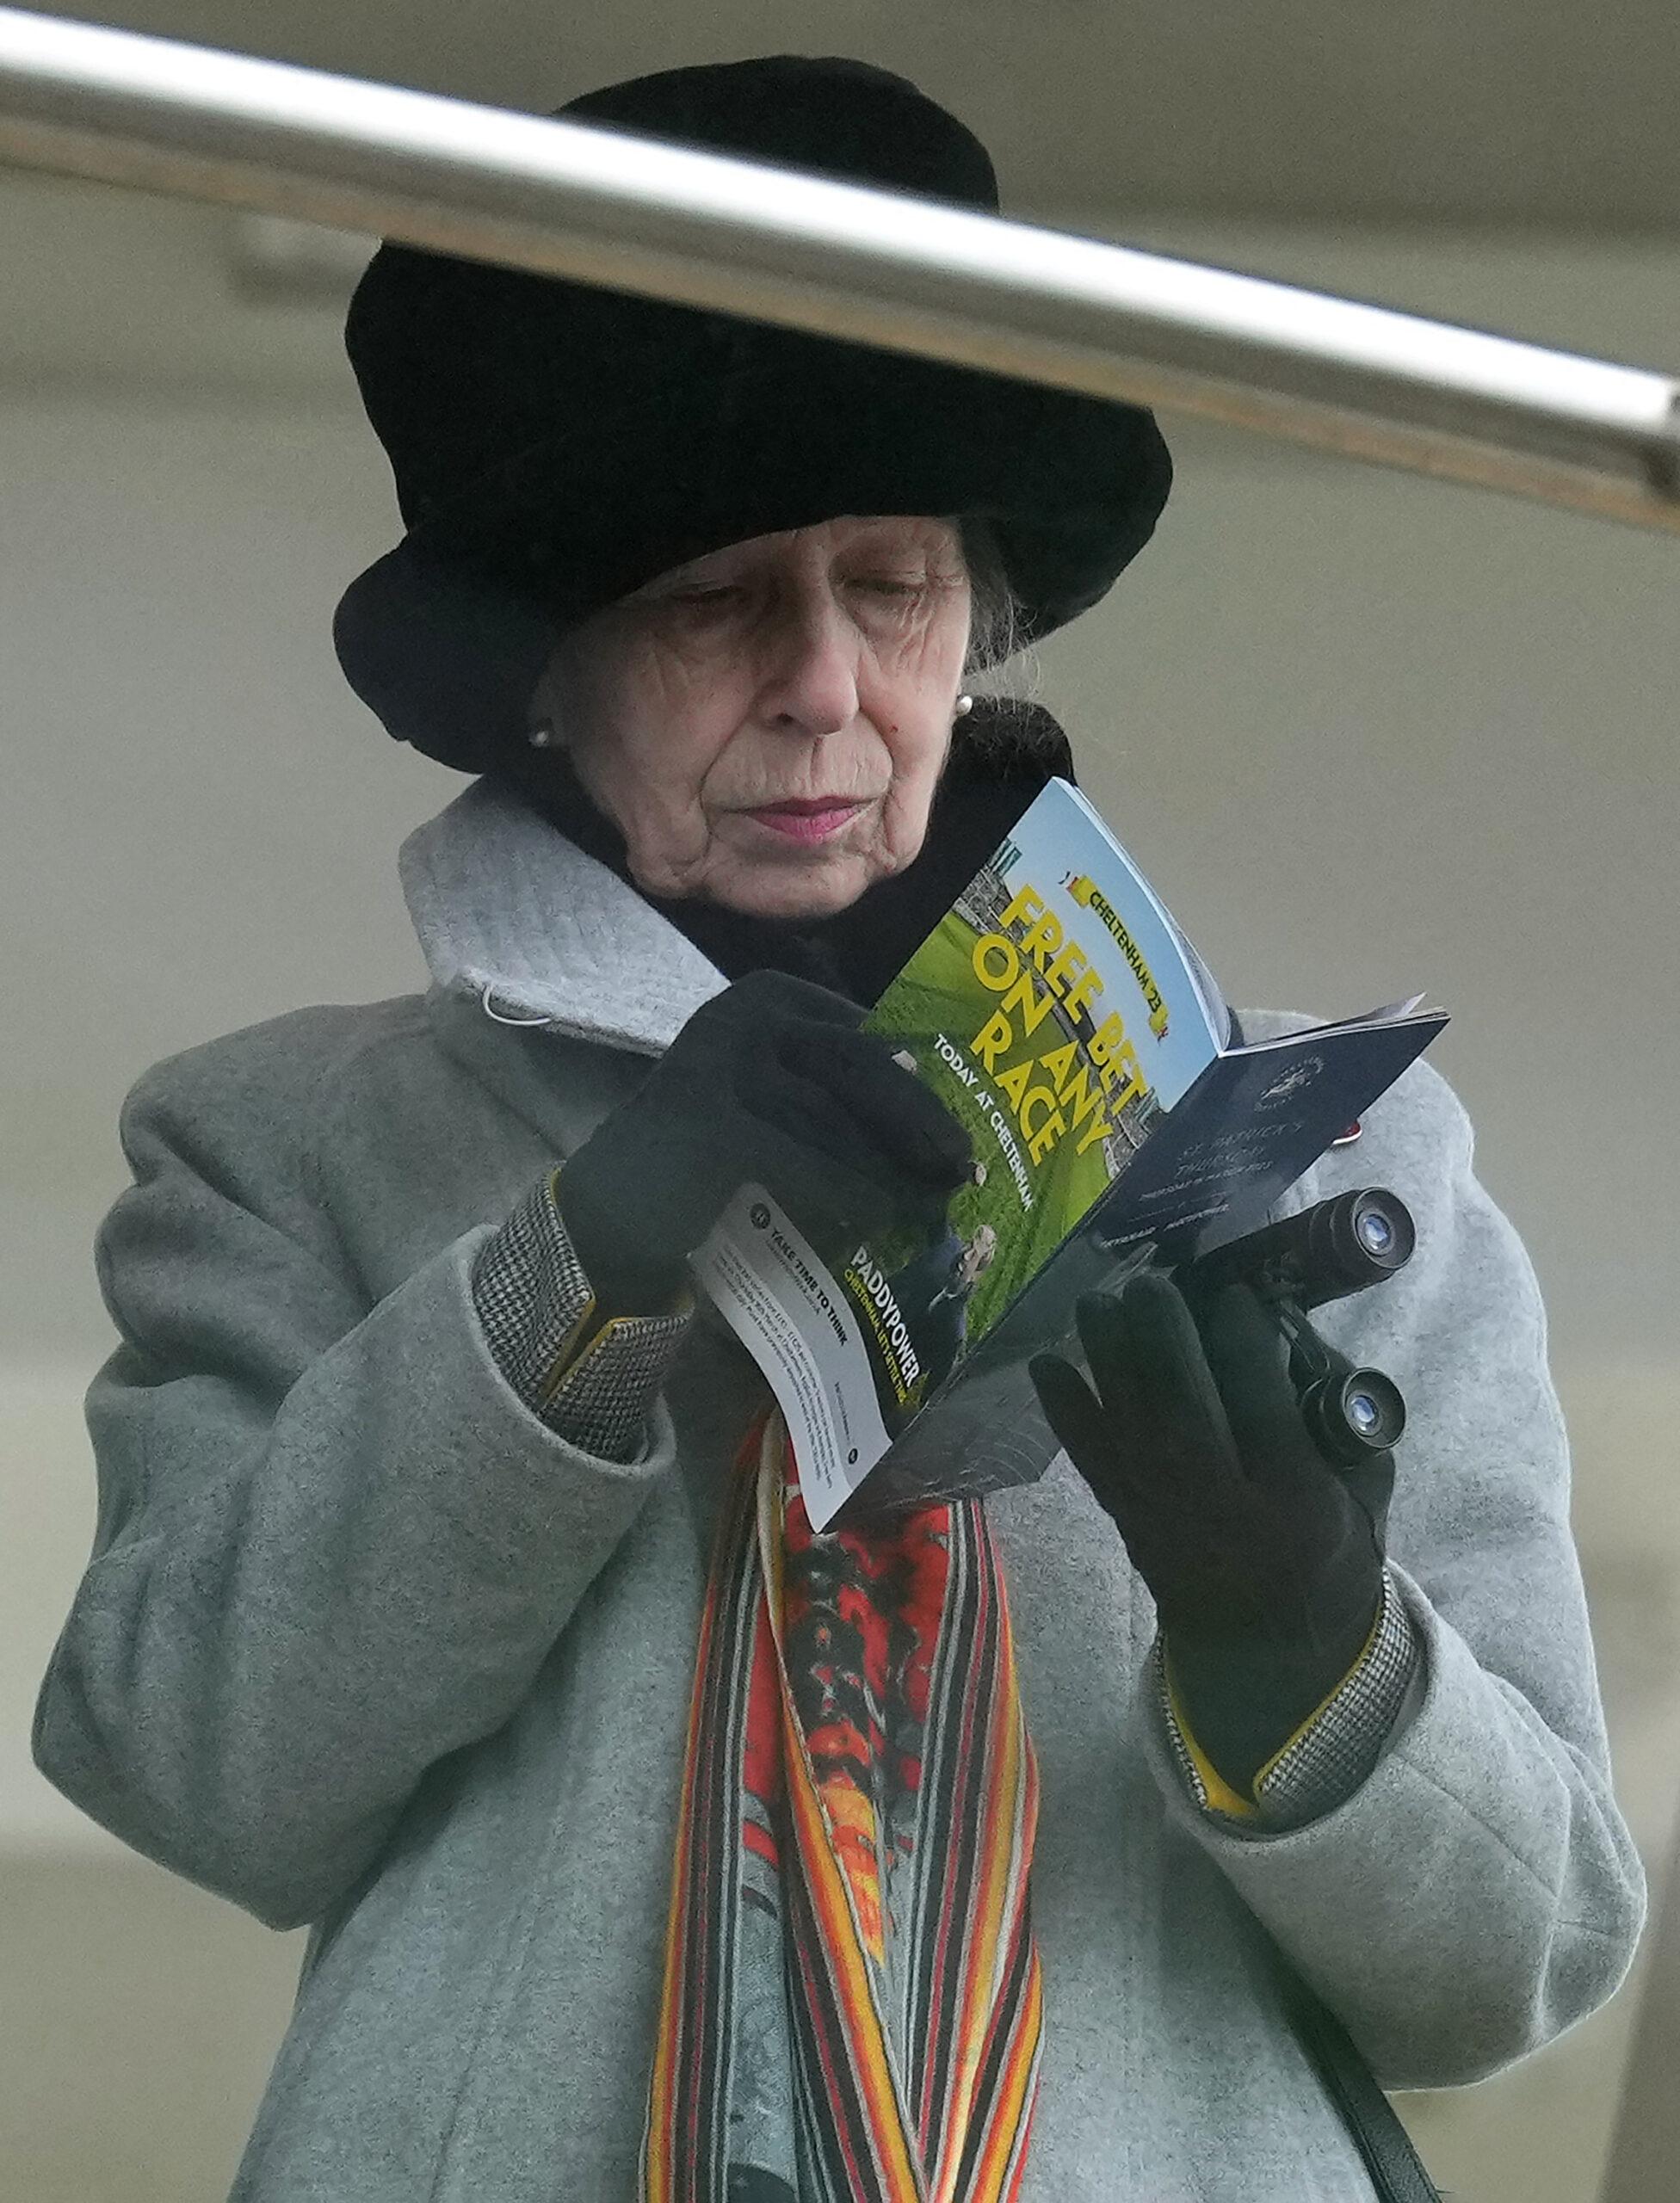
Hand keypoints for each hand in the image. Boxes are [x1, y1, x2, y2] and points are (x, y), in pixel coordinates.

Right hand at [558, 970, 972, 1316]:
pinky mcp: (705, 1125)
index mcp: (768, 998)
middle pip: (862, 1064)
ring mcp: (719, 1066)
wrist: (610, 1215)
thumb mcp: (777, 1102)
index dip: (927, 1072)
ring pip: (835, 1118)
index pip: (870, 1029)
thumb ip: (841, 1092)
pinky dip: (846, 1197)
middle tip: (963, 1166)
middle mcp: (743, 1016)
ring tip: (929, 1204)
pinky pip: (802, 1163)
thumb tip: (942, 1109)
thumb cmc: (713, 1161)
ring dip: (892, 1168)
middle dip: (922, 1119)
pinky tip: (875, 1225)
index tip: (970, 1114)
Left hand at [1029, 1270, 1391, 1788]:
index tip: (1235, 1292)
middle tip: (1152, 1282)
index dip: (1244, 1337)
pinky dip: (1062, 1409)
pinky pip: (1087, 1453)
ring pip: (1126, 1416)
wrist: (1266, 1638)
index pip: (1262, 1399)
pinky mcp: (1125, 1513)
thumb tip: (1289, 1331)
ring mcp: (1162, 1507)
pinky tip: (1044, 1362)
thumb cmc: (1324, 1544)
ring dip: (1105, 1354)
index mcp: (1294, 1492)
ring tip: (1097, 1300)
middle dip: (1162, 1334)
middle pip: (1181, 1401)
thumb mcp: (1364, 1488)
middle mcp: (1219, 1497)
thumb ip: (1340, 1415)